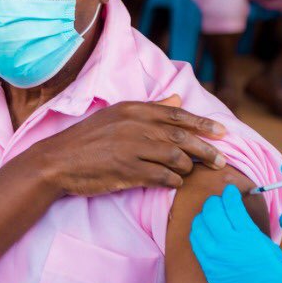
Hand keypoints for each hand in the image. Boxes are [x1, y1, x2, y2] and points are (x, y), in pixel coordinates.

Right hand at [31, 95, 228, 196]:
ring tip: (191, 173)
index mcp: (134, 109)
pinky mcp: (127, 170)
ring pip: (176, 158)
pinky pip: (162, 177)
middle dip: (207, 150)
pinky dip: (173, 181)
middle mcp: (135, 125)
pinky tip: (174, 184)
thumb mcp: (117, 116)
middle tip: (222, 162)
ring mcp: (131, 148)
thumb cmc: (88, 139)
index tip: (223, 133)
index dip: (203, 124)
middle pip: (182, 137)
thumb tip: (178, 99)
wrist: (58, 161)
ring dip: (188, 168)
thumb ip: (150, 108)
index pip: (177, 115)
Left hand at [190, 185, 281, 282]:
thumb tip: (242, 218)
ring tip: (213, 215)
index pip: (230, 204)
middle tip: (222, 201)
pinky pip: (195, 242)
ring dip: (205, 215)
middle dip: (216, 201)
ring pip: (199, 224)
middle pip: (211, 210)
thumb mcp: (272, 251)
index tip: (231, 191)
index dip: (230, 193)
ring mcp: (213, 257)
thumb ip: (254, 232)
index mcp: (247, 237)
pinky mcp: (207, 269)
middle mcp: (226, 244)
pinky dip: (198, 231)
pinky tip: (206, 231)